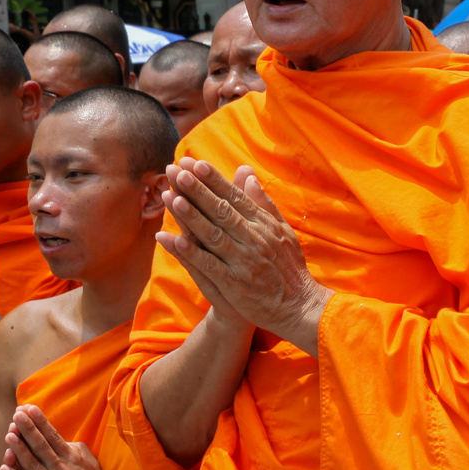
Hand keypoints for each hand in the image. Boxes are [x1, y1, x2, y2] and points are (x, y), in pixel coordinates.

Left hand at [0, 405, 111, 469]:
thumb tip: (65, 439)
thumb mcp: (90, 463)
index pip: (53, 436)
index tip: (30, 408)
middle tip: (17, 414)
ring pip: (32, 464)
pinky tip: (4, 467)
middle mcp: (61, 468)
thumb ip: (76, 449)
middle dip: (28, 429)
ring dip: (19, 449)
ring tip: (8, 435)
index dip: (41, 422)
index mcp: (71, 458)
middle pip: (41, 445)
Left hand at [157, 159, 331, 353]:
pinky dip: (190, 252)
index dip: (214, 180)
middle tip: (176, 171)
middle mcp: (255, 240)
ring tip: (170, 197)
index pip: (236, 197)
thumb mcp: (282, 229)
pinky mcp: (234, 284)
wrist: (298, 306)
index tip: (194, 163)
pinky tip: (173, 238)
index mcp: (265, 225)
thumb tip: (246, 174)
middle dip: (197, 190)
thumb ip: (262, 202)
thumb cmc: (288, 266)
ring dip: (190, 216)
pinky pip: (208, 264)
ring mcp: (243, 262)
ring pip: (212, 234)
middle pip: (221, 210)